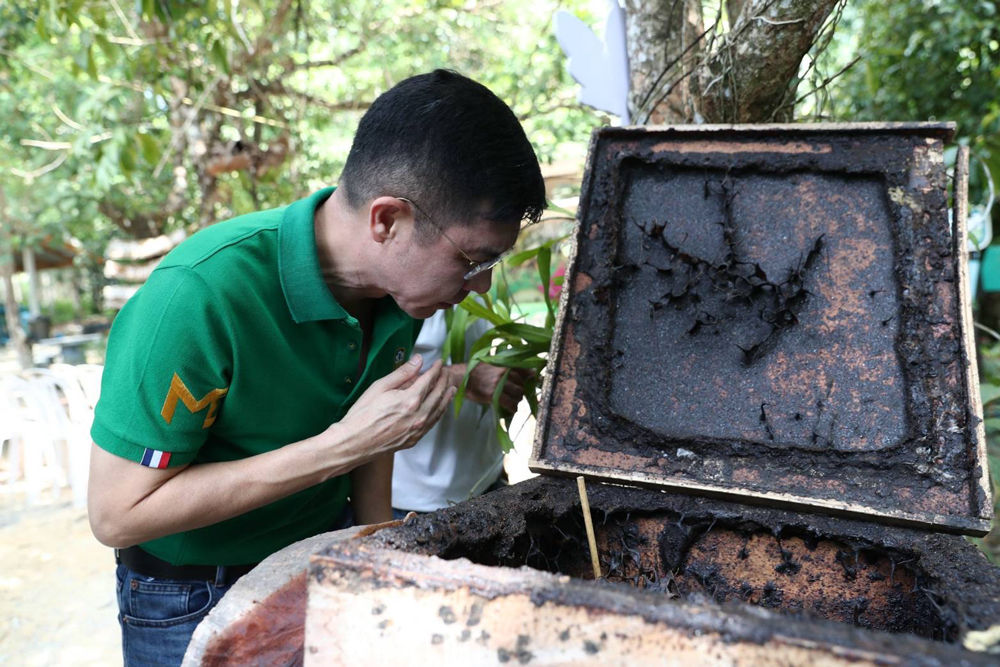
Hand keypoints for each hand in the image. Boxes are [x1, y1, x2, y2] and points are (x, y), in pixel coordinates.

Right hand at [333, 355, 455, 462]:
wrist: (353, 443)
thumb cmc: (362, 415)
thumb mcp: (379, 387)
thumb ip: (402, 373)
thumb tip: (418, 360)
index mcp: (410, 400)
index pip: (429, 380)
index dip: (436, 369)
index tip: (439, 362)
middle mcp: (418, 416)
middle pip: (438, 394)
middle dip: (443, 381)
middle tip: (446, 372)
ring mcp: (418, 430)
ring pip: (439, 410)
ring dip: (446, 397)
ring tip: (451, 388)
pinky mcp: (414, 439)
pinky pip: (432, 423)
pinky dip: (439, 412)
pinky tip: (440, 408)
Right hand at [459, 363, 531, 413]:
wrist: (461, 377)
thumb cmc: (475, 370)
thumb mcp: (492, 363)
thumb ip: (505, 366)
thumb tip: (520, 371)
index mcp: (505, 363)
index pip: (527, 370)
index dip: (533, 378)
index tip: (535, 382)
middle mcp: (505, 372)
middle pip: (524, 384)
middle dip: (525, 391)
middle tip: (522, 395)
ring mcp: (499, 384)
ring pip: (519, 394)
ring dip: (519, 400)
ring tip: (514, 402)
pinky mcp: (494, 395)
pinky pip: (510, 404)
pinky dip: (513, 408)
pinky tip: (512, 409)